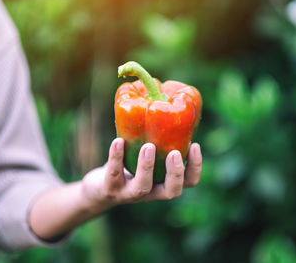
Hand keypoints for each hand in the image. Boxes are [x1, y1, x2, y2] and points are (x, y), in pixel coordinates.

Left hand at [81, 138, 201, 212]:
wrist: (100, 188)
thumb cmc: (130, 165)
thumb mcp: (147, 155)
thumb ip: (160, 140)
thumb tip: (168, 101)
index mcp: (164, 182)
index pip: (189, 182)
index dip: (195, 167)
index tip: (195, 145)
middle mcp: (151, 192)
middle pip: (171, 191)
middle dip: (175, 173)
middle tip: (174, 153)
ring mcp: (130, 193)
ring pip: (142, 187)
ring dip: (147, 166)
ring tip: (148, 146)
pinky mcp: (111, 188)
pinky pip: (114, 173)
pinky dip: (117, 157)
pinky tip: (118, 141)